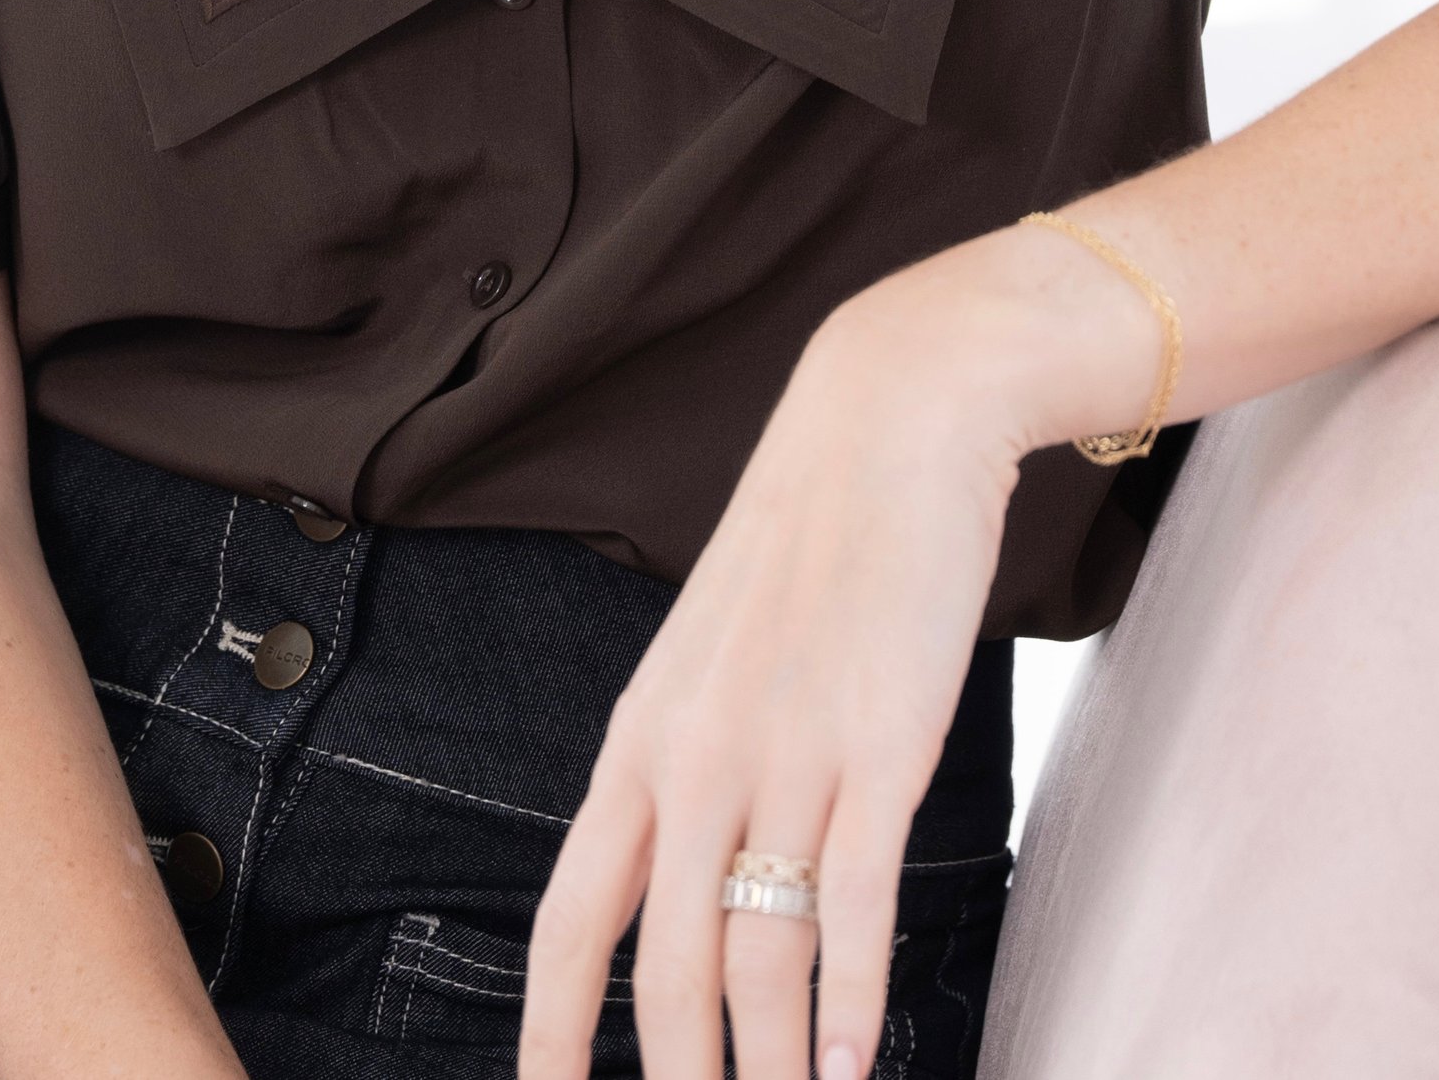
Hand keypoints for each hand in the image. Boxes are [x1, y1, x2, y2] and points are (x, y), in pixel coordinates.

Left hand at [518, 227, 1151, 1079]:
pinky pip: (854, 904)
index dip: (549, 1030)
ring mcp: (789, 755)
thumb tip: (673, 888)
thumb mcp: (706, 659)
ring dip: (771, 1069)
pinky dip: (851, 1004)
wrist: (889, 423)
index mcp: (640, 740)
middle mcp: (697, 760)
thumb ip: (683, 768)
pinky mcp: (881, 746)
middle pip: (667, 973)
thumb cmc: (804, 549)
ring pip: (761, 958)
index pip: (571, 918)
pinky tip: (852, 1064)